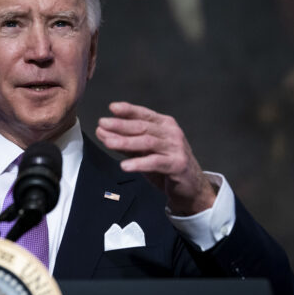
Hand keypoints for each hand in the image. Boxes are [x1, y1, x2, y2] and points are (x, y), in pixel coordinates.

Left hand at [96, 102, 215, 215]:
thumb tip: (103, 132)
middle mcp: (171, 133)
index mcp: (165, 124)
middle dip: (121, 125)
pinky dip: (139, 163)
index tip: (112, 108)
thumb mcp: (145, 152)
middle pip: (143, 126)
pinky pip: (155, 162)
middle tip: (102, 123)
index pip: (144, 114)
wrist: (191, 186)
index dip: (128, 110)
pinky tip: (125, 166)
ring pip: (148, 142)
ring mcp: (176, 148)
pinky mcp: (178, 164)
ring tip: (108, 142)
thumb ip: (126, 142)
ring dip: (126, 141)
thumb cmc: (166, 166)